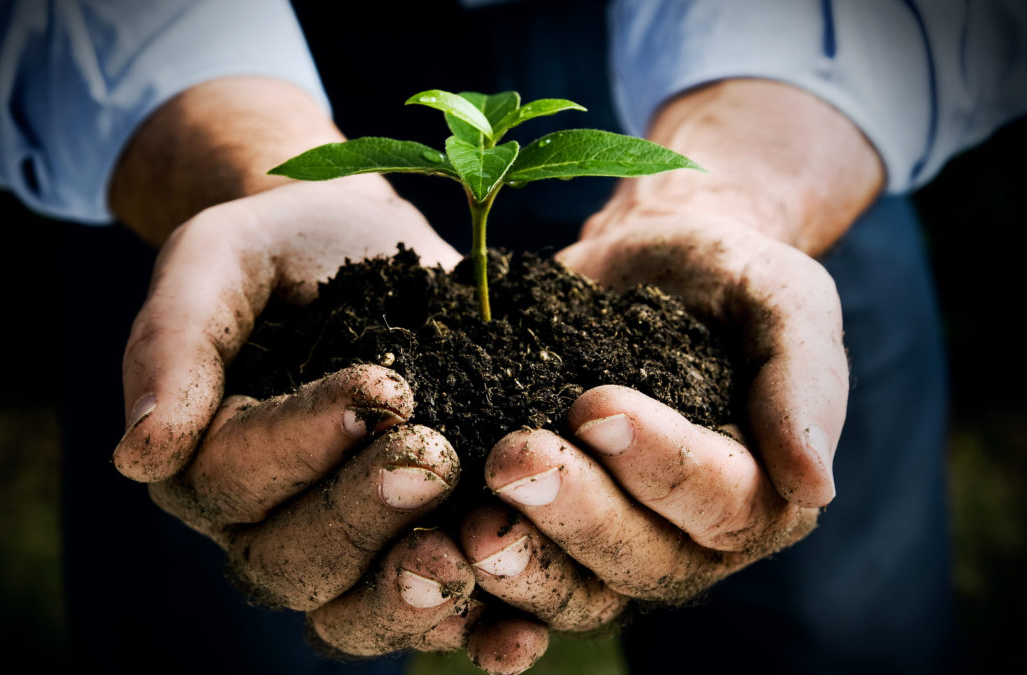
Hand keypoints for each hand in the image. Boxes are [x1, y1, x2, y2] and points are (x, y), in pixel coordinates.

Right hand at [112, 177, 506, 653]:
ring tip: (468, 552)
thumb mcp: (216, 261)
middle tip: (432, 460)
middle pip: (292, 562)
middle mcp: (265, 520)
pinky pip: (434, 612)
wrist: (361, 245)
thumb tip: (139, 455)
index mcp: (204, 459)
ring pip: (353, 610)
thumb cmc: (281, 248)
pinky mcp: (416, 544)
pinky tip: (518, 626)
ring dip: (411, 595)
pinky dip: (476, 629)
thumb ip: (173, 344)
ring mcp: (344, 544)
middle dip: (362, 517)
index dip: (304, 446)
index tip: (383, 388)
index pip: (236, 479)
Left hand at [455, 213, 846, 630]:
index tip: (596, 404)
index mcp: (763, 491)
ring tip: (468, 526)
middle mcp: (691, 540)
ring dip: (523, 567)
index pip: (721, 502)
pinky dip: (479, 598)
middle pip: (642, 560)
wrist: (644, 267)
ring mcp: (616, 545)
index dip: (659, 463)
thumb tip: (814, 485)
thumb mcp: (782, 298)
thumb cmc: (723, 278)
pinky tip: (434, 569)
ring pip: (578, 591)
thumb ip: (803, 380)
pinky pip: (517, 589)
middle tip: (513, 457)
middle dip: (576, 514)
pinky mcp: (550, 536)